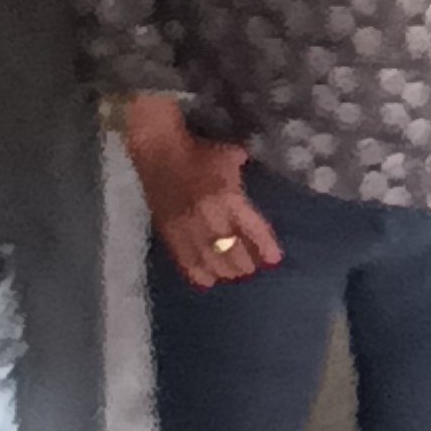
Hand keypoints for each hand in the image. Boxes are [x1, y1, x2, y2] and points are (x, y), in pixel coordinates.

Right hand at [123, 99, 283, 292]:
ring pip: (212, 264)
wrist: (158, 151)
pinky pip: (186, 263)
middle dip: (246, 264)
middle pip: (234, 254)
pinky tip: (207, 279)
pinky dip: (199, 275)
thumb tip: (260, 177)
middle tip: (250, 265)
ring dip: (225, 272)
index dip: (266, 249)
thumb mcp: (230, 156)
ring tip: (231, 272)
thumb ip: (246, 172)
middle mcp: (210, 218)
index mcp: (228, 197)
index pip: (254, 231)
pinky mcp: (169, 235)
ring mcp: (188, 229)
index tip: (273, 260)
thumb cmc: (198, 151)